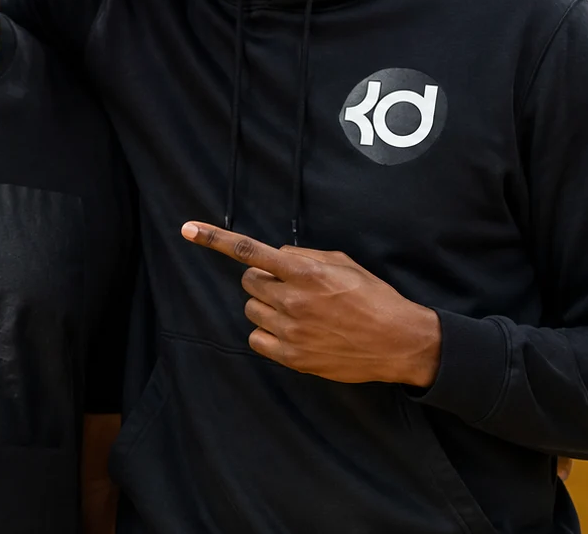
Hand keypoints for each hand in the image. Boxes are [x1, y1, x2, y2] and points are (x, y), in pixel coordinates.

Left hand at [182, 221, 442, 386]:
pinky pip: (257, 338)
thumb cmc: (373, 298)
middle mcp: (293, 300)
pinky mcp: (292, 357)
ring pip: (252, 310)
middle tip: (289, 287)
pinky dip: (268, 333)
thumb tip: (275, 255)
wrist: (399, 342)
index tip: (188, 229)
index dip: (214, 239)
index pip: (249, 251)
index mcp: (305, 272)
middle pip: (249, 282)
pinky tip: (292, 331)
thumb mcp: (343, 263)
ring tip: (299, 311)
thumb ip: (304, 256)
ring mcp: (291, 330)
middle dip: (263, 280)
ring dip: (267, 306)